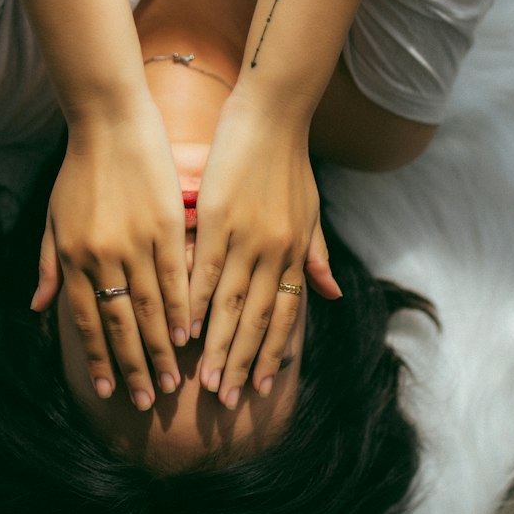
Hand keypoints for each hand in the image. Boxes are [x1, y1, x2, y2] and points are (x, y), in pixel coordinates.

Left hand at [30, 102, 188, 407]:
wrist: (109, 122)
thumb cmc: (79, 170)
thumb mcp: (53, 219)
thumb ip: (49, 266)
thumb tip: (40, 311)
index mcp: (72, 256)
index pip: (84, 320)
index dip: (96, 357)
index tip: (106, 390)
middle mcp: (101, 255)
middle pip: (119, 323)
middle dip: (132, 366)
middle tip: (147, 401)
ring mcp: (135, 241)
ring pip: (150, 306)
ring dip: (161, 347)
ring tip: (173, 379)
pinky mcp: (164, 224)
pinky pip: (175, 275)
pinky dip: (182, 307)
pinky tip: (190, 332)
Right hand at [189, 96, 341, 406]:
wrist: (274, 113)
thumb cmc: (290, 160)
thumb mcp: (311, 212)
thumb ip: (317, 256)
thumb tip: (331, 296)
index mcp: (295, 253)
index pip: (284, 316)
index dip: (271, 354)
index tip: (259, 388)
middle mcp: (274, 253)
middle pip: (257, 320)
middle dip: (241, 363)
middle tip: (227, 401)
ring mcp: (246, 237)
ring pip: (230, 304)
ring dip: (216, 346)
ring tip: (202, 381)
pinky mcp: (219, 219)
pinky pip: (205, 270)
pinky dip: (194, 302)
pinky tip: (182, 328)